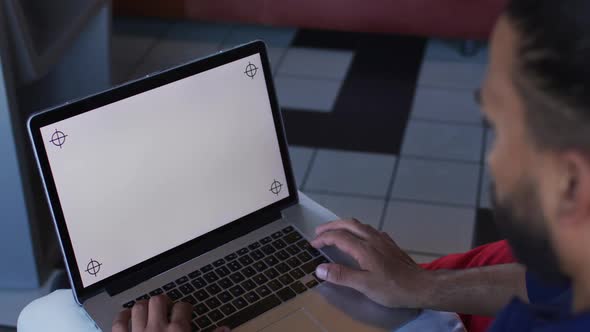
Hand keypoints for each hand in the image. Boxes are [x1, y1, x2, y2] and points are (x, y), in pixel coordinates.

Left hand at [112, 295, 229, 331]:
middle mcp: (157, 328)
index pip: (183, 307)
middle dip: (164, 302)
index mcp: (178, 331)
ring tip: (149, 309)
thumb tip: (225, 329)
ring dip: (144, 306)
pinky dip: (122, 316)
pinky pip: (119, 322)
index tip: (186, 311)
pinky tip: (127, 315)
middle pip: (159, 301)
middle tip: (167, 307)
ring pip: (139, 307)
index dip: (185, 308)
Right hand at [311, 219, 433, 308]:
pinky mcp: (390, 244)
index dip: (324, 238)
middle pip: (348, 224)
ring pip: (360, 225)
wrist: (421, 286)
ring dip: (344, 225)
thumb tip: (320, 268)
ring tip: (335, 231)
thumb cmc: (392, 288)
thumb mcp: (364, 285)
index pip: (338, 237)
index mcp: (364, 248)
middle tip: (319, 232)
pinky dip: (358, 230)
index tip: (313, 244)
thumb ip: (342, 275)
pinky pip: (370, 230)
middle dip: (332, 226)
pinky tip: (360, 238)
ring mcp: (383, 240)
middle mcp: (373, 239)